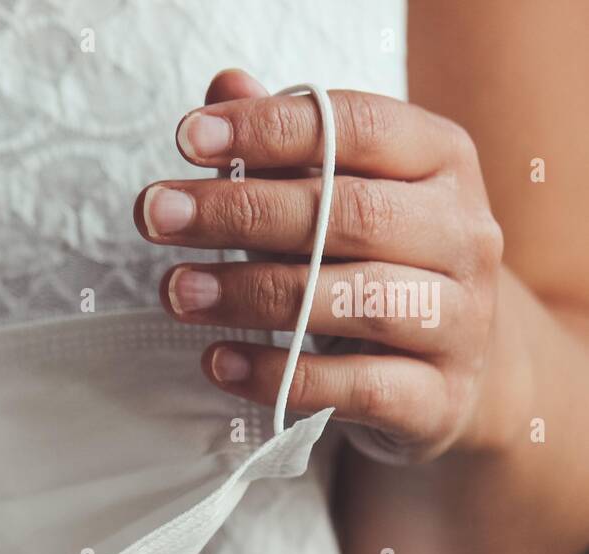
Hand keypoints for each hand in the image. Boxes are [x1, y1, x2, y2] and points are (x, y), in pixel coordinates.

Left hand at [134, 69, 511, 463]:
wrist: (456, 368)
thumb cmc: (377, 262)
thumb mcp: (339, 195)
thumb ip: (284, 147)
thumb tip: (224, 87)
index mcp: (441, 161)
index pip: (356, 128)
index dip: (269, 128)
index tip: (187, 138)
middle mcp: (464, 234)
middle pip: (347, 215)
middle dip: (240, 212)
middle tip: (156, 216)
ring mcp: (460, 320)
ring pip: (355, 301)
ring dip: (251, 294)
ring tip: (177, 290)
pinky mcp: (439, 399)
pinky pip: (355, 388)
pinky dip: (279, 377)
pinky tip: (220, 361)